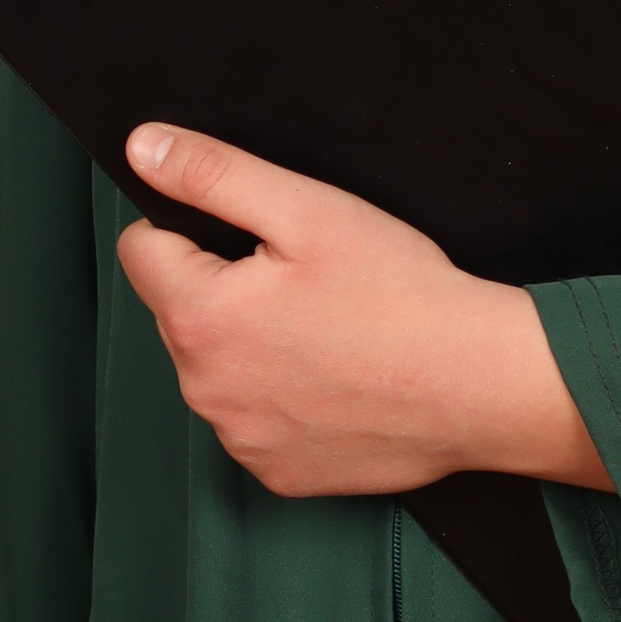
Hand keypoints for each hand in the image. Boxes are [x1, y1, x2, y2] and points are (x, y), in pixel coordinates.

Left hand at [115, 125, 613, 499]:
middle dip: (226, 286)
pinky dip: (284, 395)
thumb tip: (145, 149)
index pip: (143, 250)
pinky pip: (256, 419)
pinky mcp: (279, 472)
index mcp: (200, 318)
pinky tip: (338, 376)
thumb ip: (215, 175)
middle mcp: (205, 390)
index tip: (256, 233)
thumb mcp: (308, 209)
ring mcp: (241, 439)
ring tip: (328, 325)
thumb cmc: (400, 293)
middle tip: (306, 275)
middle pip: (182, 312)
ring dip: (253, 344)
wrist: (477, 382)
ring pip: (219, 368)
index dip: (193, 225)